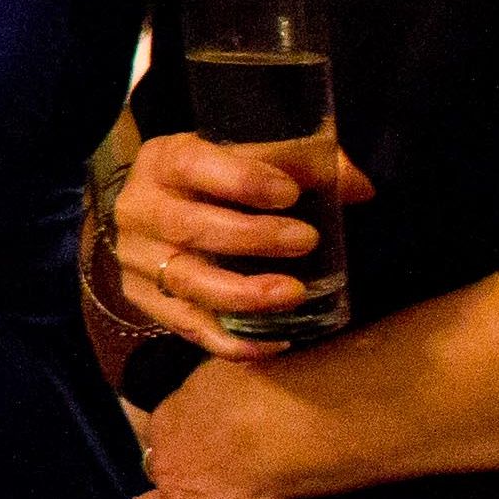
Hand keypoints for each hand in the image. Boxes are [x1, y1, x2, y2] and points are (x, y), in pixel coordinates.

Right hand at [109, 134, 375, 359]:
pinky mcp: (146, 301)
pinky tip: (275, 340)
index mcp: (163, 161)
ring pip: (187, 282)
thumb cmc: (211, 182)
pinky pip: (188, 328)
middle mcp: (140, 209)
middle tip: (306, 240)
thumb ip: (299, 164)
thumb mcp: (243, 158)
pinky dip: (232, 340)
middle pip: (189, 228)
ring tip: (294, 293)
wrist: (154, 216)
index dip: (240, 180)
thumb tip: (361, 187)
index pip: (192, 165)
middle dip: (252, 237)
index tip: (289, 193)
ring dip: (244, 292)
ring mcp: (138, 260)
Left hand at [125, 359, 315, 498]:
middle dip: (161, 470)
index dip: (175, 435)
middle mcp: (165, 456)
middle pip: (151, 467)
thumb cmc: (267, 386)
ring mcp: (178, 496)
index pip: (161, 428)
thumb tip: (235, 381)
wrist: (281, 426)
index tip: (191, 435)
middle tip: (178, 473)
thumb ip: (224, 384)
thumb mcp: (232, 367)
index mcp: (172, 414)